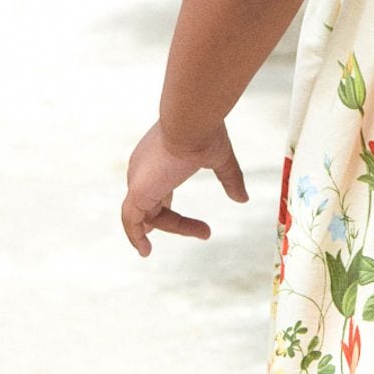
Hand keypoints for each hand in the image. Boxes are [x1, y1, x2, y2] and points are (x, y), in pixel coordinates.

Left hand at [121, 119, 247, 255]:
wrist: (190, 123)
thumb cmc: (203, 133)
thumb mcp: (220, 159)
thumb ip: (229, 179)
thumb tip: (243, 199)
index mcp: (159, 161)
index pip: (160, 193)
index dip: (172, 211)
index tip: (201, 226)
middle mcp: (144, 171)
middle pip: (153, 207)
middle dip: (175, 223)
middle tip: (206, 232)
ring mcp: (139, 182)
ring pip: (146, 216)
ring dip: (171, 229)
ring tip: (199, 236)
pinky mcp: (138, 192)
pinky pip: (130, 221)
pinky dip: (135, 237)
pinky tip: (144, 251)